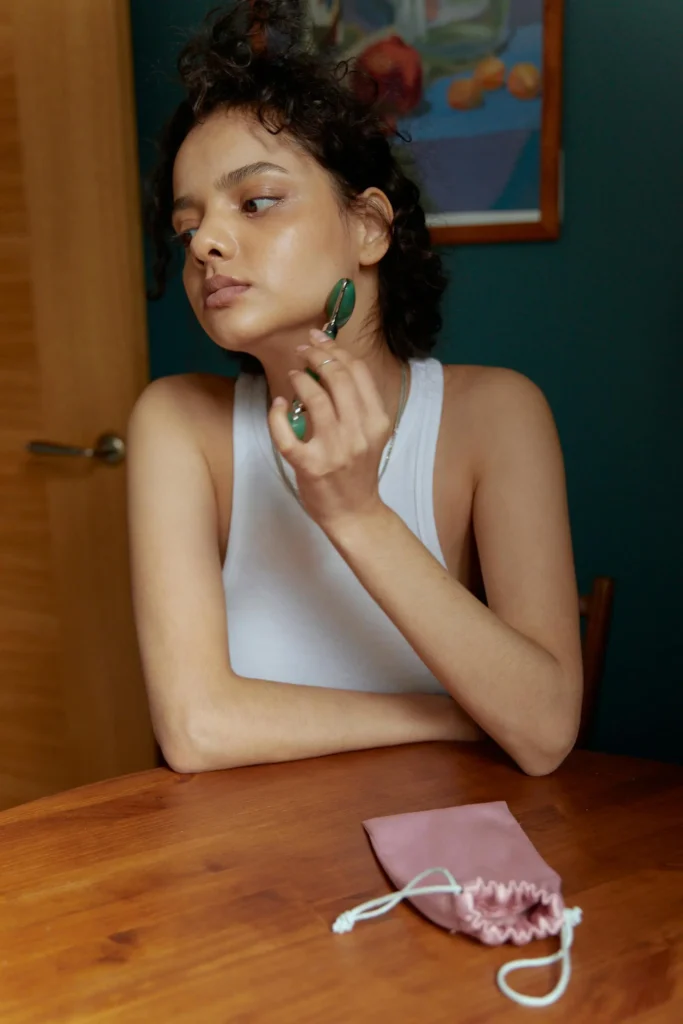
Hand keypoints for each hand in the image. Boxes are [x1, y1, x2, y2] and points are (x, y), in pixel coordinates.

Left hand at [268, 330, 392, 531]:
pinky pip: (287, 434)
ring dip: (300, 379)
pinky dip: (277, 415)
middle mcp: (359, 433)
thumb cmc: (357, 470)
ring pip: (315, 399)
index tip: (320, 339)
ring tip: (293, 374)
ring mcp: (334, 450)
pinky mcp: (310, 466)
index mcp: (377, 421)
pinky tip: (278, 405)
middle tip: (302, 351)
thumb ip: (357, 403)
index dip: (336, 350)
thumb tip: (331, 364)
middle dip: (316, 356)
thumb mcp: (370, 433)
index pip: (358, 372)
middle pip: (337, 379)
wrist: (354, 512)